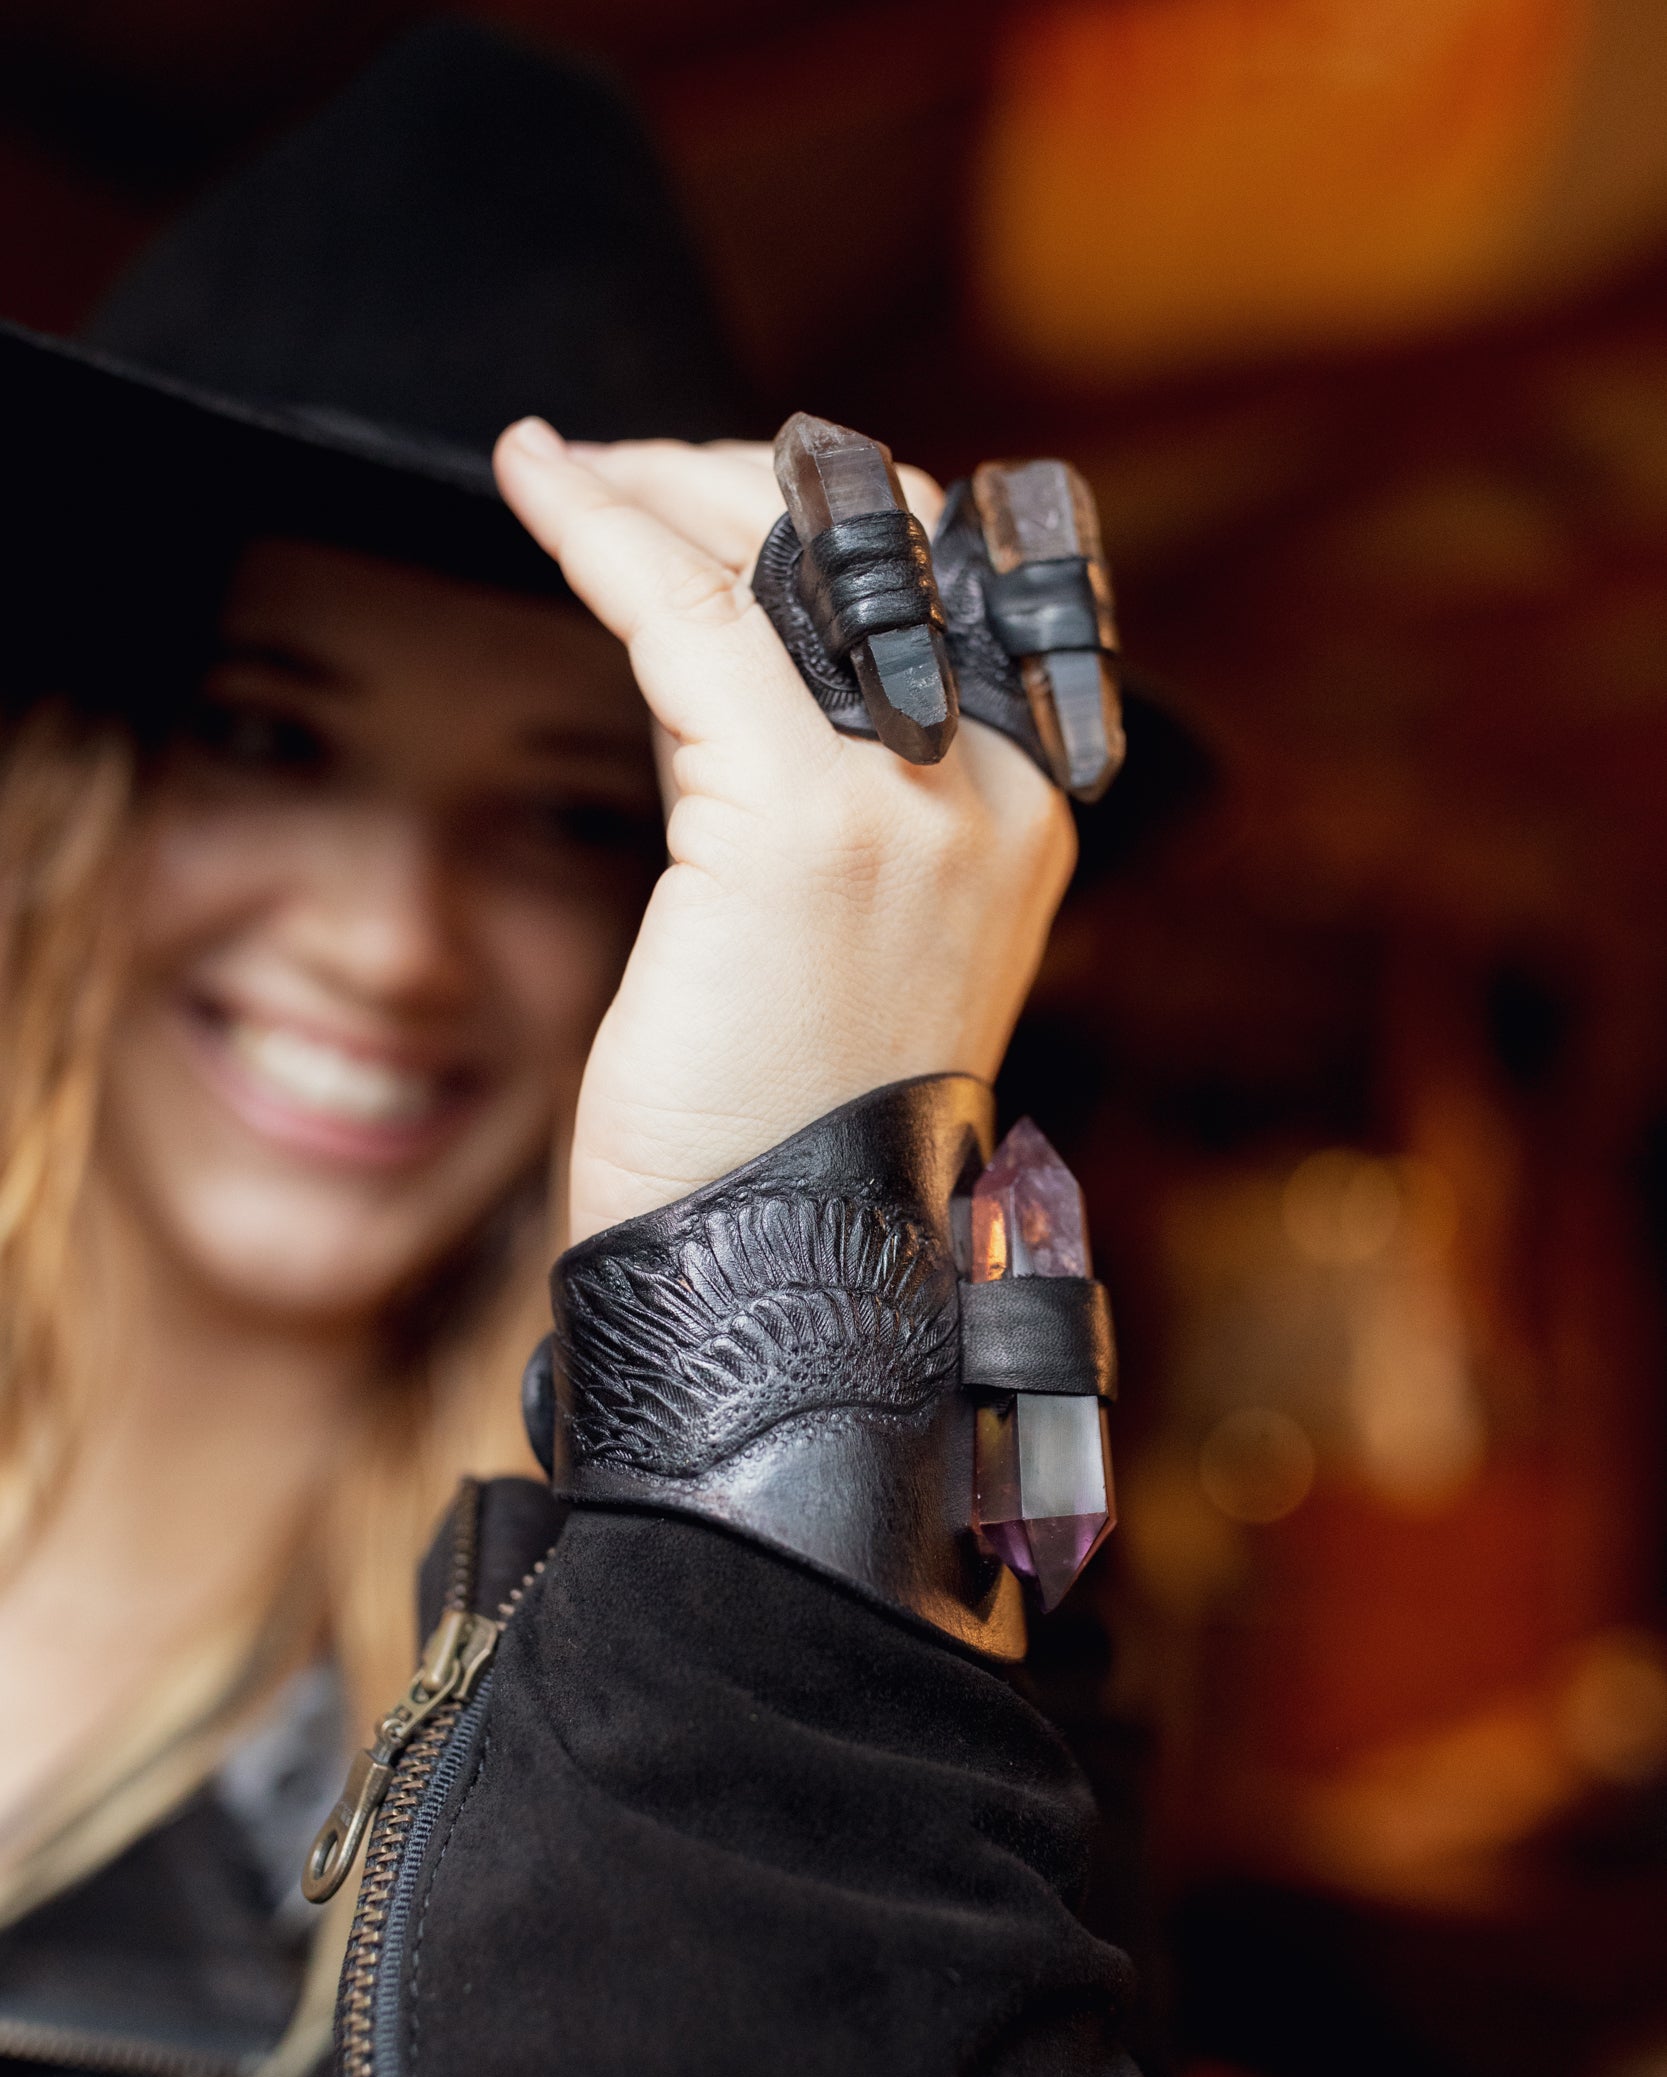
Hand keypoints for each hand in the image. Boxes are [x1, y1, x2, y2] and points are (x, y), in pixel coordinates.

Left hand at [493, 423, 1075, 1244]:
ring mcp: (921, 803)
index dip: (823, 513)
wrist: (776, 1275)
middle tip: (617, 473)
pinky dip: (601, 532)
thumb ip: (802, 785)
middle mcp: (998, 792)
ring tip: (564, 471)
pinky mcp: (809, 824)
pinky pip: (692, 615)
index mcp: (1025, 816)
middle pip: (881, 543)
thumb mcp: (818, 929)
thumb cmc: (776, 1127)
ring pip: (789, 559)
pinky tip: (534, 482)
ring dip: (660, 488)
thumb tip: (705, 649)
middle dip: (739, 480)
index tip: (699, 490)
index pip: (943, 589)